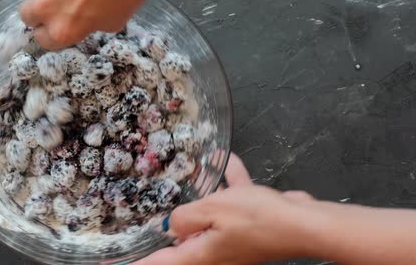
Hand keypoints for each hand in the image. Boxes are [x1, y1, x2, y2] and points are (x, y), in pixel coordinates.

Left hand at [135, 153, 314, 264]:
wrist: (303, 223)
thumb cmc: (258, 219)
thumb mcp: (211, 210)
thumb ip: (185, 216)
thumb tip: (170, 225)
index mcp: (198, 253)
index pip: (158, 263)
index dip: (135, 263)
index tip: (112, 263)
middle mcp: (213, 251)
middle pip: (181, 241)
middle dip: (169, 224)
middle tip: (146, 215)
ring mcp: (232, 240)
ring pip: (208, 217)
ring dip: (203, 196)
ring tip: (193, 172)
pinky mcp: (249, 226)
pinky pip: (232, 203)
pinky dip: (228, 185)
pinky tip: (225, 161)